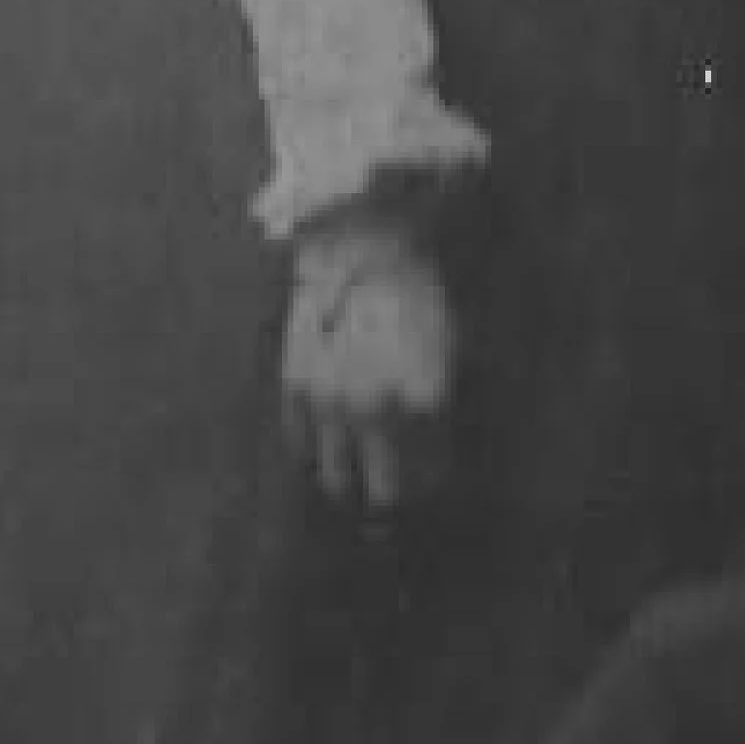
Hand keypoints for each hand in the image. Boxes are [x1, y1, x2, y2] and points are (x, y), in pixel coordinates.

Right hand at [281, 213, 455, 512]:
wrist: (363, 248)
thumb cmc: (416, 295)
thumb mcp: (448, 350)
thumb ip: (439, 407)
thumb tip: (430, 455)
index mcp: (425, 402)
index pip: (430, 474)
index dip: (432, 481)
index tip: (431, 482)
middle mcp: (378, 411)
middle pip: (384, 492)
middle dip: (393, 495)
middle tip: (394, 493)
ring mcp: (332, 404)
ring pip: (337, 478)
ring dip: (350, 482)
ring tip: (356, 480)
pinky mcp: (296, 388)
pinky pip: (302, 444)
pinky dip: (314, 453)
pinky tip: (326, 449)